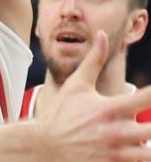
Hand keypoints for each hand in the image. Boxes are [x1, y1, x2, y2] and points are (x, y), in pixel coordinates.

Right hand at [38, 31, 150, 160]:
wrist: (43, 145)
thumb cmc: (61, 112)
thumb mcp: (77, 85)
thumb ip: (94, 60)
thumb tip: (102, 34)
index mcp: (110, 109)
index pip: (147, 98)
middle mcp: (116, 132)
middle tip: (148, 117)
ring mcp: (115, 153)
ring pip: (149, 153)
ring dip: (150, 144)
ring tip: (145, 138)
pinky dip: (139, 157)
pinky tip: (137, 149)